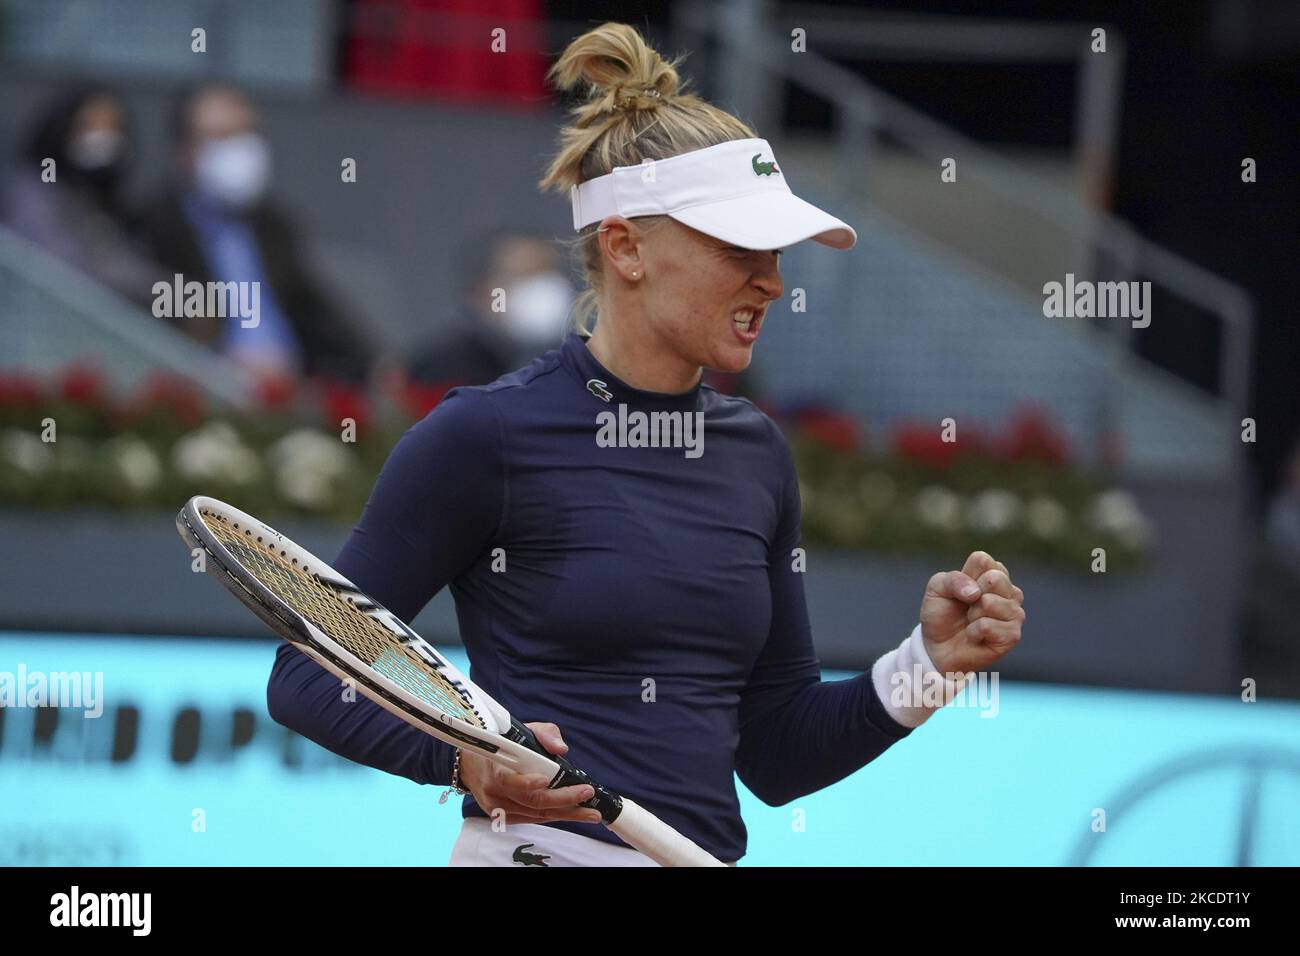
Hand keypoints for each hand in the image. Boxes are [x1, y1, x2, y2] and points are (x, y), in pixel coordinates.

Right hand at [457, 721, 603, 826]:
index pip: (509, 780)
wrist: (472, 765)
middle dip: (563, 800)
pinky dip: (553, 816)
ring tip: (590, 812)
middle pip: (531, 801)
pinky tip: (572, 813)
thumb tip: (561, 748)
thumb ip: (544, 734)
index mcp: (494, 767)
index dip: (527, 782)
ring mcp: (497, 809)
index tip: (546, 779)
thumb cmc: (502, 744)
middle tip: (587, 795)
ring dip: (565, 814)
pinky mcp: (503, 818)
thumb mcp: (520, 730)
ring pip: (535, 814)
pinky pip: (532, 819)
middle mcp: (493, 792)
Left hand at [919, 551, 1024, 675]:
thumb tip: (977, 593)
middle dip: (970, 595)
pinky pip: (987, 625)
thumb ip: (954, 580)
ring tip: (971, 622)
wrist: (937, 647)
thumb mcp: (937, 588)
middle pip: (994, 578)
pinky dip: (973, 632)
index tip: (959, 592)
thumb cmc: (941, 614)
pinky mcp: (1013, 635)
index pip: (982, 560)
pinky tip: (975, 636)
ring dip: (972, 615)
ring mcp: (1014, 613)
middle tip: (966, 608)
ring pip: (990, 603)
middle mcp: (1009, 591)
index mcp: (993, 573)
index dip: (964, 577)